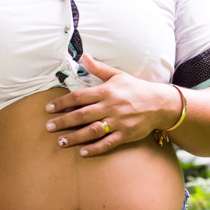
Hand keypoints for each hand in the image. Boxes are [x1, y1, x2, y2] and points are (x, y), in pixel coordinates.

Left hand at [44, 53, 180, 156]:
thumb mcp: (118, 76)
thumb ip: (99, 68)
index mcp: (107, 91)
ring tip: (60, 142)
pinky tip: (82, 152)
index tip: (48, 109)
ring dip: (74, 137)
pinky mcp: (126, 134)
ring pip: (92, 130)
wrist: (160, 103)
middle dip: (63, 122)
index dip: (62, 103)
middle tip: (48, 127)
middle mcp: (111, 106)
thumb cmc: (136, 89)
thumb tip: (83, 56)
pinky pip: (108, 142)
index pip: (79, 97)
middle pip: (81, 115)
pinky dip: (95, 148)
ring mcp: (118, 121)